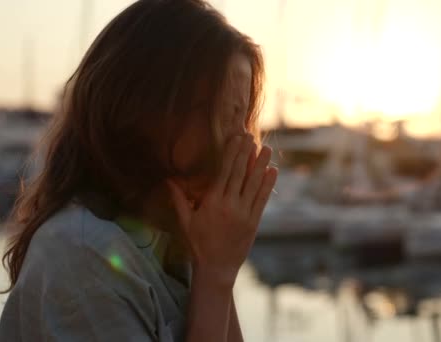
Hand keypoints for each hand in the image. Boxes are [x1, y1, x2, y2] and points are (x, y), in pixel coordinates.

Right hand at [167, 134, 276, 286]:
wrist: (216, 268)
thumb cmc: (197, 244)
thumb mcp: (185, 222)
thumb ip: (178, 200)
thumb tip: (168, 180)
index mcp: (212, 202)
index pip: (224, 172)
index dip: (231, 154)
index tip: (236, 139)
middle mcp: (230, 205)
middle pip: (240, 174)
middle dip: (246, 153)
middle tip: (251, 136)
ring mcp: (244, 214)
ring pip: (254, 184)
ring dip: (261, 165)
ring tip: (266, 148)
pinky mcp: (254, 222)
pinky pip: (262, 200)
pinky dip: (268, 185)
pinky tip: (272, 171)